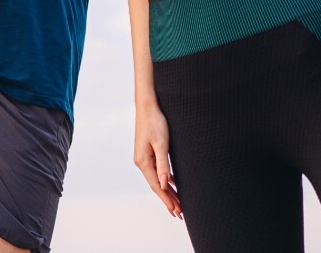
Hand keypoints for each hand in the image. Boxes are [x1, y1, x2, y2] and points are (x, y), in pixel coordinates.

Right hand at [135, 103, 181, 217]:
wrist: (147, 106)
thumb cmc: (155, 123)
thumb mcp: (161, 144)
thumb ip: (163, 165)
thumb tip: (165, 184)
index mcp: (143, 162)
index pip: (157, 186)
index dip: (167, 199)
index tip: (176, 211)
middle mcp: (141, 162)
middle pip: (157, 185)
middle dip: (168, 199)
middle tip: (179, 213)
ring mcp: (144, 158)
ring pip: (158, 179)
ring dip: (168, 191)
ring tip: (178, 204)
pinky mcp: (148, 153)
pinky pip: (158, 171)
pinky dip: (166, 180)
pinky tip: (173, 185)